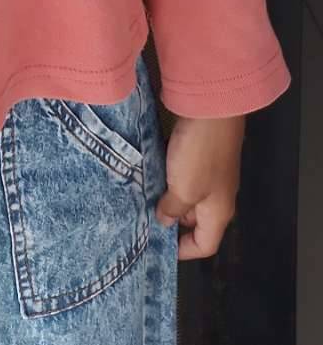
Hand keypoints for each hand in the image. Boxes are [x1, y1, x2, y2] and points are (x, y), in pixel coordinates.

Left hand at [154, 114, 245, 258]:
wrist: (211, 107)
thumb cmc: (199, 154)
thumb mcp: (184, 189)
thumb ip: (172, 209)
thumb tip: (164, 220)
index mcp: (219, 212)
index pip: (205, 245)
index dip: (184, 252)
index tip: (157, 246)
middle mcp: (217, 195)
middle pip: (194, 221)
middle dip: (170, 221)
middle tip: (141, 218)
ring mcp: (210, 172)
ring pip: (186, 194)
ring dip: (165, 195)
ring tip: (139, 196)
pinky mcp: (200, 152)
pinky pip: (181, 172)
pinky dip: (166, 175)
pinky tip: (148, 171)